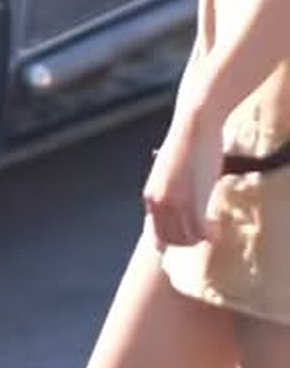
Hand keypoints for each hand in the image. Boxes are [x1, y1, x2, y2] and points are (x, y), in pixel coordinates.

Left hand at [142, 86, 224, 250]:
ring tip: (212, 229)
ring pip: (188, 240)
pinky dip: (211, 236)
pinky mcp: (192, 202)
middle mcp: (158, 204)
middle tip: (204, 233)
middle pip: (172, 241)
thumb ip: (168, 190)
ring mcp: (174, 205)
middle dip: (189, 241)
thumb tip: (177, 203)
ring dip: (201, 238)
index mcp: (150, 197)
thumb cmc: (186, 144)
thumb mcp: (168, 172)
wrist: (193, 126)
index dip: (173, 241)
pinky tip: (218, 228)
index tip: (188, 237)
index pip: (157, 235)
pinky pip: (202, 233)